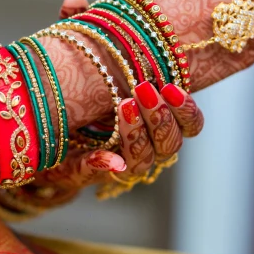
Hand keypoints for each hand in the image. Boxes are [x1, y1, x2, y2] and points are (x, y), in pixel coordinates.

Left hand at [22, 0, 205, 200]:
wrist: (40, 126)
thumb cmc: (74, 84)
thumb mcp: (79, 53)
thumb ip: (80, 28)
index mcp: (155, 112)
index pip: (189, 120)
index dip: (186, 108)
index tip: (170, 88)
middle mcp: (146, 140)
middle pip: (174, 142)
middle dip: (163, 118)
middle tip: (144, 93)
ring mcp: (123, 158)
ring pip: (149, 159)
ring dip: (140, 136)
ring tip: (123, 108)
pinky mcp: (94, 170)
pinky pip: (109, 172)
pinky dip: (107, 164)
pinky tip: (105, 155)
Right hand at [29, 81, 203, 199]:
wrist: (70, 135)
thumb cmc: (64, 155)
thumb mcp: (66, 163)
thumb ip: (86, 167)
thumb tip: (114, 163)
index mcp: (124, 167)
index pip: (139, 159)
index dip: (136, 137)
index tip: (122, 107)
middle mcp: (148, 152)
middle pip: (165, 144)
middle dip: (154, 118)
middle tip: (138, 91)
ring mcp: (161, 134)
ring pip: (182, 131)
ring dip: (171, 108)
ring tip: (153, 85)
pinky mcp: (170, 115)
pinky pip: (190, 119)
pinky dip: (183, 103)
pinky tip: (171, 86)